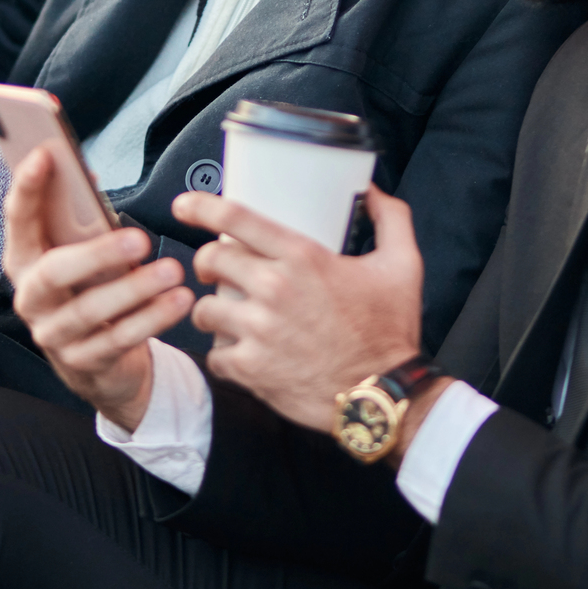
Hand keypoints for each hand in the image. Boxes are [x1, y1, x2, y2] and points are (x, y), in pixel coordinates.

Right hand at [6, 145, 192, 430]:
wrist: (100, 362)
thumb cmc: (92, 288)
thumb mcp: (85, 251)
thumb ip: (80, 219)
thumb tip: (86, 175)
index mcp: (26, 259)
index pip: (18, 219)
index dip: (27, 187)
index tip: (45, 154)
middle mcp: (31, 296)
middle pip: (54, 273)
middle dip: (97, 254)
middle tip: (139, 239)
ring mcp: (52, 333)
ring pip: (89, 311)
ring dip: (135, 289)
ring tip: (171, 272)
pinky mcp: (80, 363)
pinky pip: (116, 340)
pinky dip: (150, 318)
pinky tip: (177, 301)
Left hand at [181, 186, 425, 435]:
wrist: (381, 395)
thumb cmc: (389, 332)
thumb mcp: (403, 266)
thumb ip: (391, 219)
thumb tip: (374, 193)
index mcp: (303, 258)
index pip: (237, 219)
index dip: (201, 206)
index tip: (184, 206)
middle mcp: (275, 289)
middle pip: (210, 260)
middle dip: (207, 262)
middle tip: (216, 271)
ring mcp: (259, 330)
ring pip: (204, 309)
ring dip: (212, 311)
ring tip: (228, 315)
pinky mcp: (251, 368)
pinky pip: (214, 355)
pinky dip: (224, 355)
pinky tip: (241, 353)